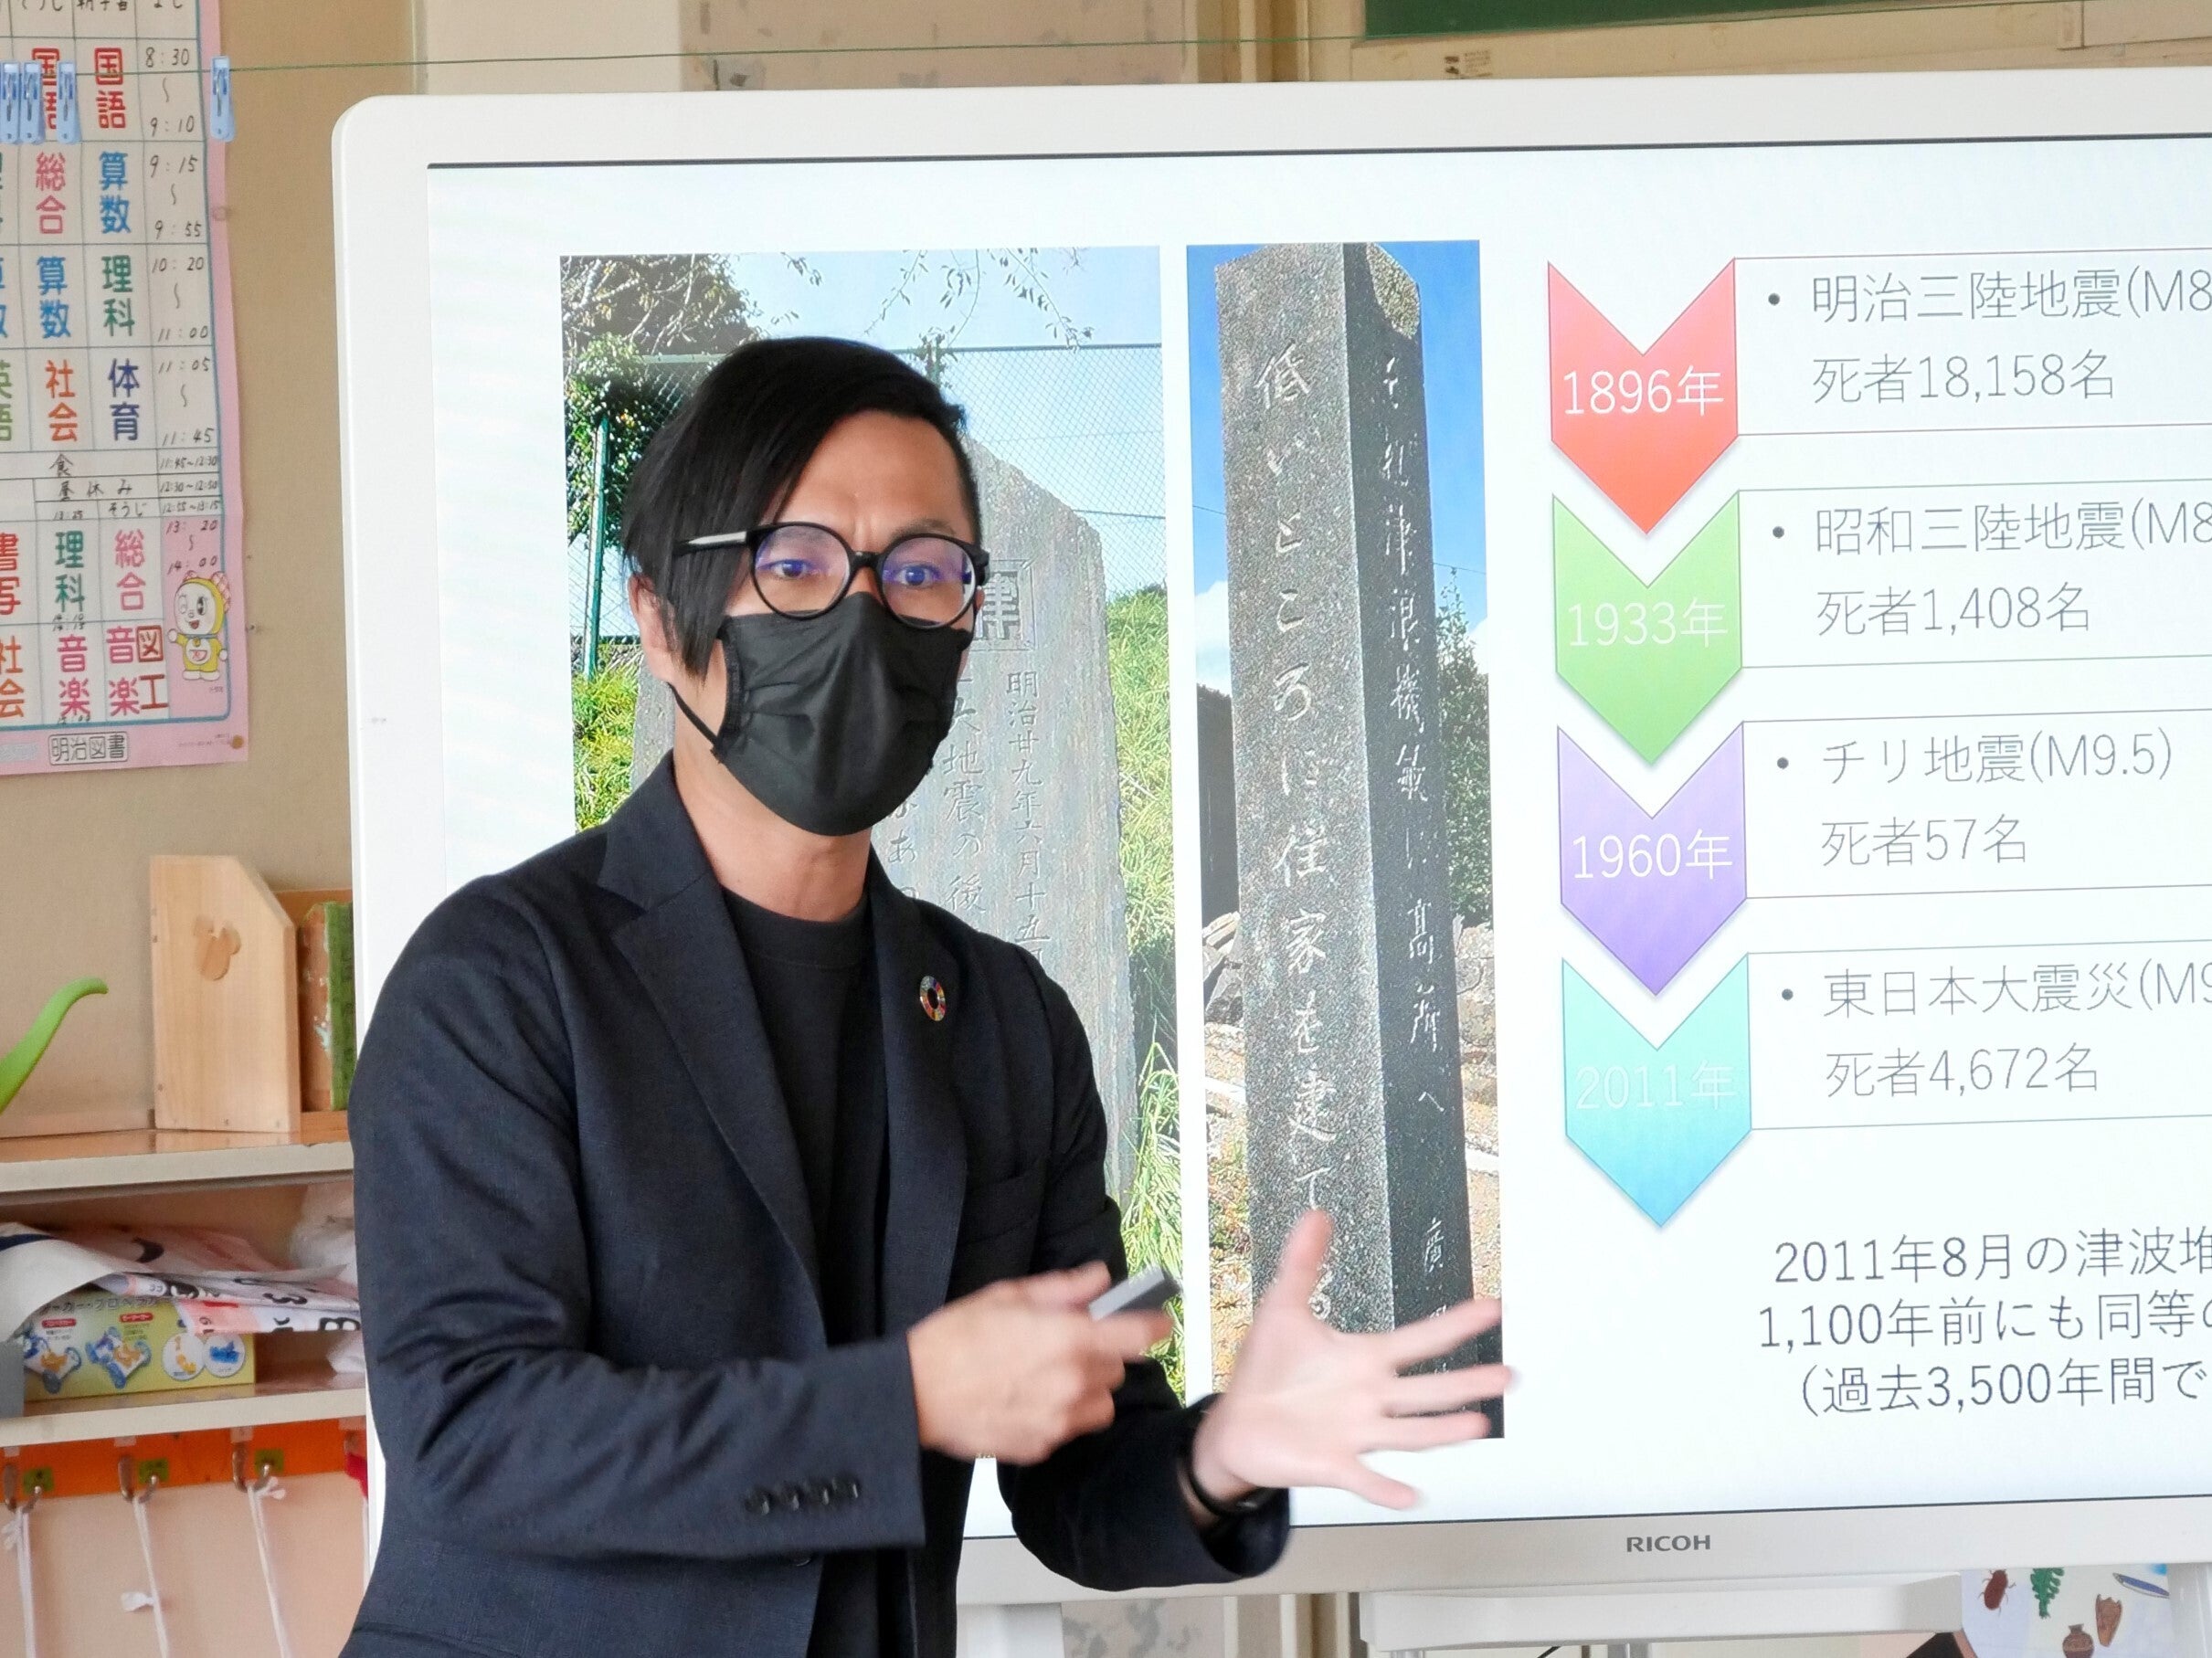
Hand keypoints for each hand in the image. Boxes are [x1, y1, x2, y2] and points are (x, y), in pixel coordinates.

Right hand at [907, 1262, 1170, 1464]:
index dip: (1154, 1326)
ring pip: (1100, 1404)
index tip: (1158, 1322)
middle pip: (1117, 1370)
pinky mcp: (1042, 1447)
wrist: (915, 1395)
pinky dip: (1060, 1415)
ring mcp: (1059, 1421)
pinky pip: (1070, 1428)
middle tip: (1066, 1344)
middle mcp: (1073, 1384)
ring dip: (1087, 1389)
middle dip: (1100, 1355)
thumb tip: (1099, 1278)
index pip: (1138, 1336)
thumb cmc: (956, 1339)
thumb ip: (1063, 1289)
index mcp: (1070, 1340)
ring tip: (1049, 1377)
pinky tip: (1027, 1399)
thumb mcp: (1008, 1297)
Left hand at [1192, 1211, 1506, 1510]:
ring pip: (1408, 1434)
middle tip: (1508, 1375)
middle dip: (1467, 1383)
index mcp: (1364, 1361)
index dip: (1454, 1323)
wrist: (1237, 1424)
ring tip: (1477, 1426)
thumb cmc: (1269, 1371)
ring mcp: (1355, 1433)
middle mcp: (1370, 1398)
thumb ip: (1303, 1263)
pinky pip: (1364, 1478)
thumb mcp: (1283, 1308)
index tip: (1492, 1308)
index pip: (1418, 1340)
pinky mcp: (1332, 1464)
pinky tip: (1410, 1494)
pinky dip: (1385, 1488)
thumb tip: (1316, 1215)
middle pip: (1427, 1391)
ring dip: (1441, 1431)